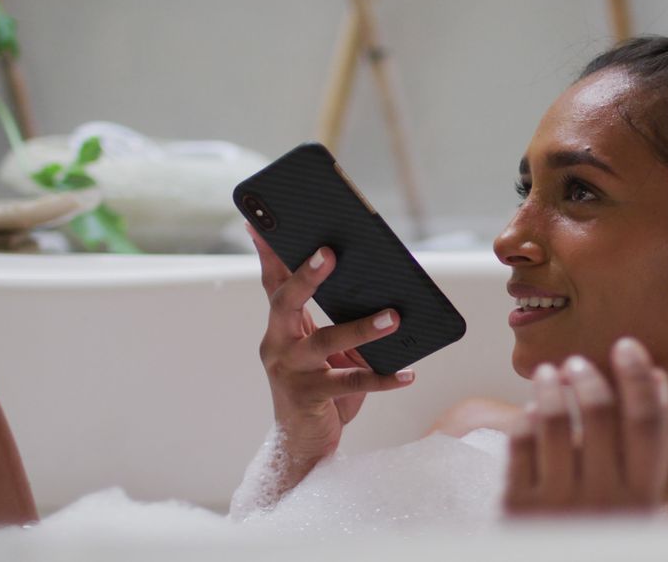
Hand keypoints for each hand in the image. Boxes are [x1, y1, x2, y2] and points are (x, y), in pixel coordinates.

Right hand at [247, 224, 414, 487]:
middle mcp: (278, 343)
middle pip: (286, 301)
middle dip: (307, 275)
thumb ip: (342, 321)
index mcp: (282, 326)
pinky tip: (408, 373)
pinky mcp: (309, 398)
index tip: (259, 221)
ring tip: (395, 316)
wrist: (303, 445)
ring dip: (362, 328)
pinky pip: (350, 383)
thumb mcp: (329, 350)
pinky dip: (383, 378)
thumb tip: (386, 293)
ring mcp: (291, 371)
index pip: (273, 281)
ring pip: (324, 341)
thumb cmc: (322, 389)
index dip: (268, 251)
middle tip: (330, 252)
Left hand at [504, 337, 667, 514]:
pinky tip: (531, 410)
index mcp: (642, 499)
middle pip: (601, 413)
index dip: (639, 377)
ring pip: (555, 420)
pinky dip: (525, 418)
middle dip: (588, 375)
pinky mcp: (518, 508)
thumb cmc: (603, 530)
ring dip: (551, 387)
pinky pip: (519, 444)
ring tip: (548, 374)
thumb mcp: (641, 498)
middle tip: (578, 362)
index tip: (627, 346)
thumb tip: (658, 378)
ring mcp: (558, 506)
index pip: (649, 423)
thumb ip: (655, 444)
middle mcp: (604, 502)